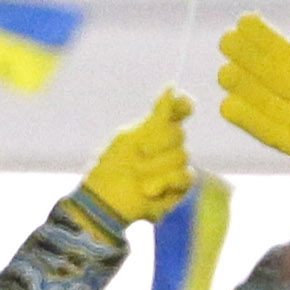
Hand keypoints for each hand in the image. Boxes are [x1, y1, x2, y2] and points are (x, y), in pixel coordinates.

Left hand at [81, 88, 195, 228]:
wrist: (106, 201)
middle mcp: (168, 145)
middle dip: (159, 141)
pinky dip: (165, 182)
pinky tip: (149, 190)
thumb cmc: (112, 167)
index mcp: (155, 128)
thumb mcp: (129, 137)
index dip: (182, 105)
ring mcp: (176, 165)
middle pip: (178, 133)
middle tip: (140, 153)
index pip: (179, 110)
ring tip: (138, 178)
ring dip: (155, 167)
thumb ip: (155, 118)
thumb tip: (172, 87)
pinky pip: (184, 177)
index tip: (183, 106)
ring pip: (181, 156)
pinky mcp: (179, 187)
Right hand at [217, 16, 289, 195]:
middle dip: (248, 57)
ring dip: (245, 87)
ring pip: (265, 101)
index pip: (284, 52)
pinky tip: (229, 107)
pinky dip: (251, 121)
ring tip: (225, 71)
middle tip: (226, 39)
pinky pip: (270, 132)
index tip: (244, 20)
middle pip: (269, 74)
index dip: (263, 37)